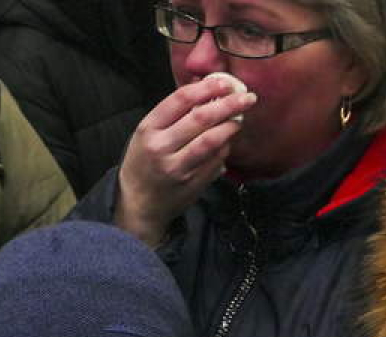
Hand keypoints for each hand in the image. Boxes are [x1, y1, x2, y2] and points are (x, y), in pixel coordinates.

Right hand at [116, 78, 257, 246]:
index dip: (206, 88)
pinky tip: (227, 142)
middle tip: (247, 97)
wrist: (138, 203)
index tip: (224, 83)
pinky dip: (225, 147)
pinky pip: (215, 160)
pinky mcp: (192, 183)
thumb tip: (206, 89)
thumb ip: (173, 114)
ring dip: (230, 126)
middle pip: (201, 118)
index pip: (180, 100)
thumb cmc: (143, 163)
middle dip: (228, 104)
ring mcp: (177, 167)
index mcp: (148, 128)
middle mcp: (161, 147)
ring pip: (211, 140)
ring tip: (239, 119)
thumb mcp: (147, 134)